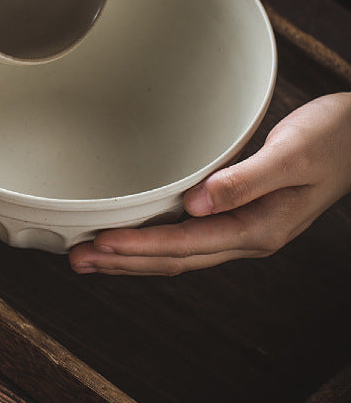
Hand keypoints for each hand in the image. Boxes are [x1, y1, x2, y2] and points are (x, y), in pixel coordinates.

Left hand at [69, 92, 350, 275]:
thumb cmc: (332, 140)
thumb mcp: (293, 155)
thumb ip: (246, 179)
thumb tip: (198, 203)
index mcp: (258, 228)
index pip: (185, 244)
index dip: (139, 246)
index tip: (100, 242)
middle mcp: (246, 237)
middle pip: (173, 259)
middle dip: (123, 261)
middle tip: (77, 259)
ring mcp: (241, 230)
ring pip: (176, 254)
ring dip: (132, 257)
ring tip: (92, 255)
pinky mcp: (236, 217)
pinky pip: (186, 239)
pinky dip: (152, 242)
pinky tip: (132, 238)